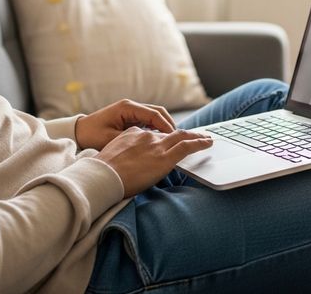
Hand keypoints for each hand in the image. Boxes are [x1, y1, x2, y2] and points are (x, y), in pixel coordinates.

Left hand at [75, 98, 176, 150]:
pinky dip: (156, 129)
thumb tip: (150, 145)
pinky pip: (148, 122)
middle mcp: (131, 107)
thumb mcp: (111, 139)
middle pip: (158, 112)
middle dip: (169, 125)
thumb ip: (131, 140)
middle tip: (178, 139)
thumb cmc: (91, 135)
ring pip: (155, 116)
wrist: (78, 132)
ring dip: (164, 127)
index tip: (175, 137)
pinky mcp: (130, 118)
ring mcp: (131, 112)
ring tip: (172, 141)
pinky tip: (160, 142)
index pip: (153, 114)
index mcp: (127, 108)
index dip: (166, 125)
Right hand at [95, 127, 212, 196]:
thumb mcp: (111, 156)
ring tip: (205, 138)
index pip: (152, 135)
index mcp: (132, 133)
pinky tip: (208, 143)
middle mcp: (146, 136)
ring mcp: (156, 146)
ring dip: (195, 137)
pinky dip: (200, 143)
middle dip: (183, 134)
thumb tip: (125, 164)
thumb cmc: (102, 173)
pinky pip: (187, 146)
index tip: (168, 142)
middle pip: (169, 133)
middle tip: (194, 136)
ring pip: (182, 137)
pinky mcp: (165, 157)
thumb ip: (123, 155)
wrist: (102, 176)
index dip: (162, 139)